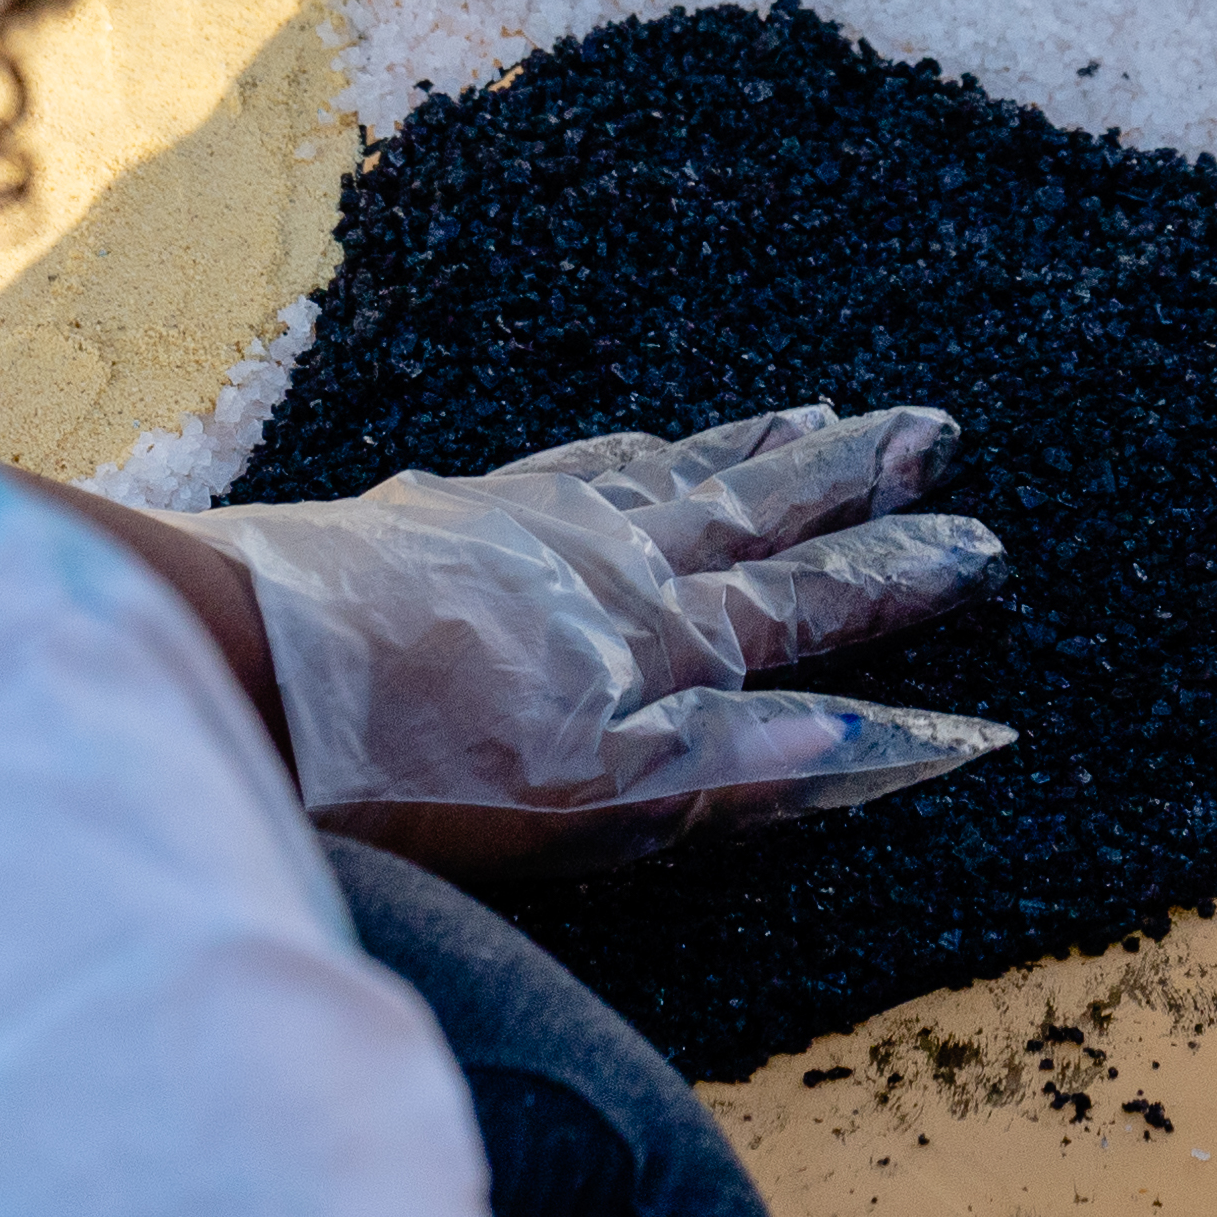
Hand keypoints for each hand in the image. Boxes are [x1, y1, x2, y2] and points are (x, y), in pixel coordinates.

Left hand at [186, 406, 1010, 881]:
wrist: (236, 660)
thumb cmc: (410, 763)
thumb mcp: (593, 801)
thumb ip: (732, 764)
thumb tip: (866, 738)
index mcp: (660, 640)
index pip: (811, 605)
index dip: (898, 577)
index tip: (980, 538)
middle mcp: (610, 562)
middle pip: (756, 511)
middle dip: (852, 480)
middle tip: (929, 426)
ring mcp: (525, 525)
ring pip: (670, 474)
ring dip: (751, 451)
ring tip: (812, 415)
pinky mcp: (442, 516)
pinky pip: (570, 465)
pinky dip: (626, 453)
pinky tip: (628, 450)